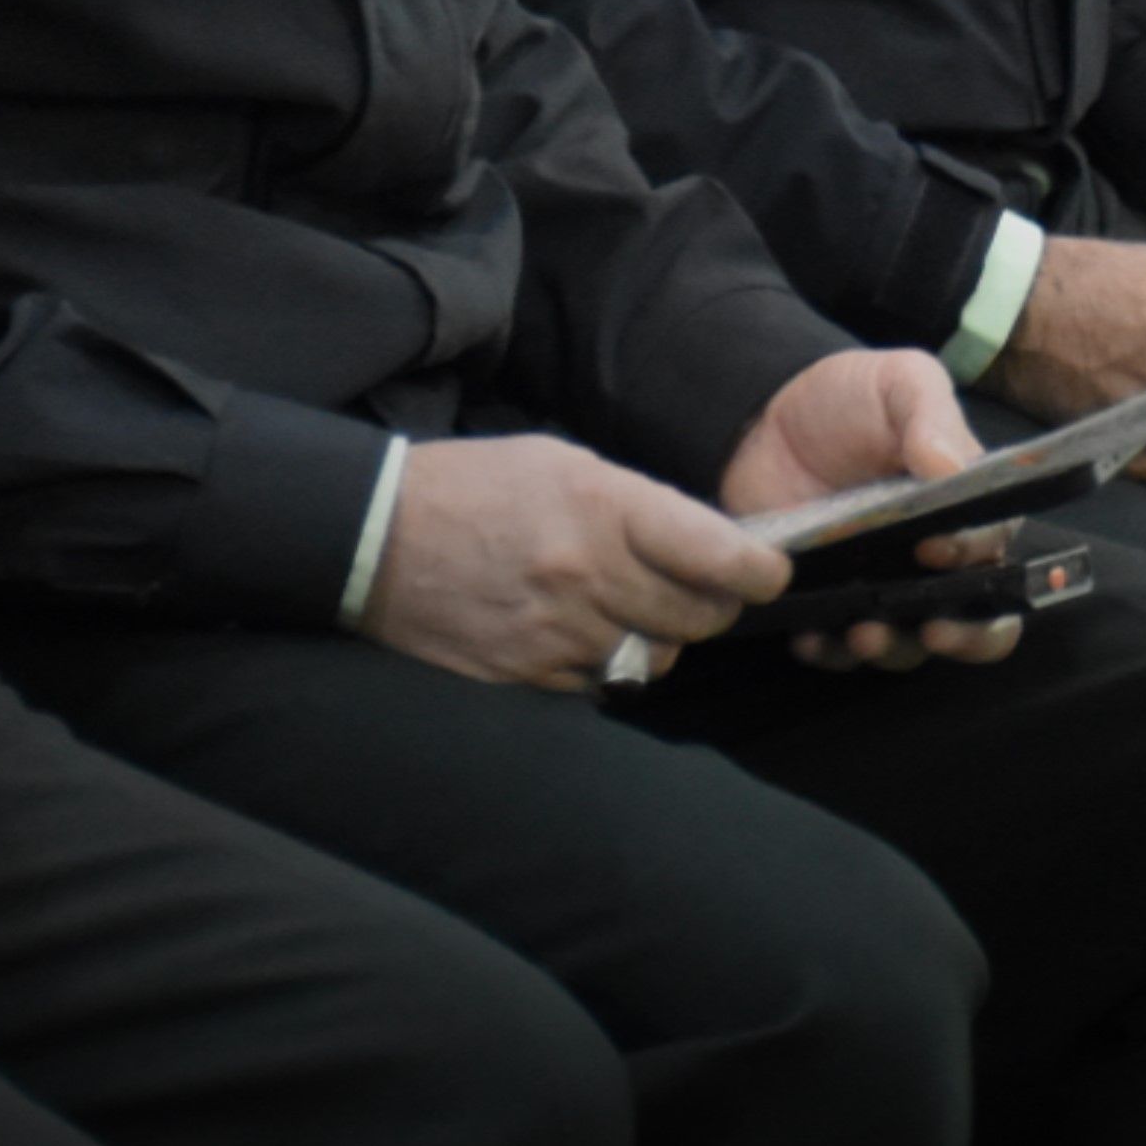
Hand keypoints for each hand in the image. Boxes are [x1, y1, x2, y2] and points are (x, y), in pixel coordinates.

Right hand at [363, 431, 782, 692]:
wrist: (376, 536)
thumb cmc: (476, 486)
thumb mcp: (563, 463)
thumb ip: (637, 506)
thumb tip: (702, 545)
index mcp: (603, 507)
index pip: (717, 556)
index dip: (760, 571)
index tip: (769, 572)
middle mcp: (586, 574)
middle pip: (697, 616)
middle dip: (713, 605)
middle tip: (704, 588)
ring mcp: (556, 631)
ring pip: (656, 656)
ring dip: (660, 636)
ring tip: (630, 605)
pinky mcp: (528, 674)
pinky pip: (602, 681)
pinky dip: (607, 661)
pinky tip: (581, 630)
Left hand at [718, 351, 1028, 674]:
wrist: (763, 415)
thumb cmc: (847, 398)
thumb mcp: (898, 383)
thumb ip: (931, 415)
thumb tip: (953, 467)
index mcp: (966, 509)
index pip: (994, 550)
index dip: (976, 560)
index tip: (936, 550)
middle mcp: (935, 560)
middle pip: (979, 619)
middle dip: (965, 637)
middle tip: (932, 629)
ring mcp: (883, 586)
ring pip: (910, 644)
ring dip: (892, 648)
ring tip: (861, 633)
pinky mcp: (832, 603)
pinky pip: (840, 648)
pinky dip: (830, 652)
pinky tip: (810, 638)